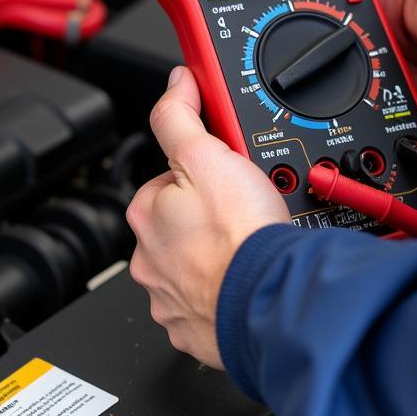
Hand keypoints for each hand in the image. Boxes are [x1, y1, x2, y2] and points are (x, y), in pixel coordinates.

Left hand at [126, 67, 290, 367]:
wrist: (271, 302)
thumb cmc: (240, 236)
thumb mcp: (206, 152)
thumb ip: (180, 115)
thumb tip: (174, 83)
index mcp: (145, 215)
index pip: (166, 184)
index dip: (200, 176)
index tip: (225, 179)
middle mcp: (149, 260)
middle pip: (179, 227)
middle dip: (207, 220)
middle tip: (244, 216)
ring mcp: (170, 299)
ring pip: (193, 268)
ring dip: (217, 259)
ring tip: (249, 249)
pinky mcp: (196, 331)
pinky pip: (209, 307)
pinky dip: (226, 295)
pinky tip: (247, 282)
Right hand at [351, 0, 416, 189]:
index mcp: (402, 2)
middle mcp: (398, 48)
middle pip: (332, 50)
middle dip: (325, 51)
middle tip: (343, 47)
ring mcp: (402, 91)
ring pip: (341, 96)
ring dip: (340, 94)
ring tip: (358, 86)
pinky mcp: (407, 130)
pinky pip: (366, 132)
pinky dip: (357, 130)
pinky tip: (357, 121)